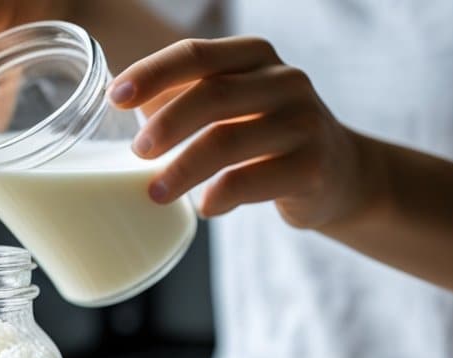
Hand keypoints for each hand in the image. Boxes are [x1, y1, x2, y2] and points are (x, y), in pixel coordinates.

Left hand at [110, 37, 376, 229]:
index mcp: (255, 56)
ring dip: (183, 169)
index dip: (153, 74)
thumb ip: (183, 98)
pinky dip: (221, 195)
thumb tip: (117, 103)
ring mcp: (303, 123)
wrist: (337, 173)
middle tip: (136, 152)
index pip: (196, 54)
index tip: (115, 98)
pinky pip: (255, 180)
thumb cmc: (262, 137)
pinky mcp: (311, 167)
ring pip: (230, 140)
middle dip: (166, 124)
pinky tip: (204, 208)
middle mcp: (284, 81)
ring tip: (154, 193)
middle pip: (212, 95)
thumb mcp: (230, 105)